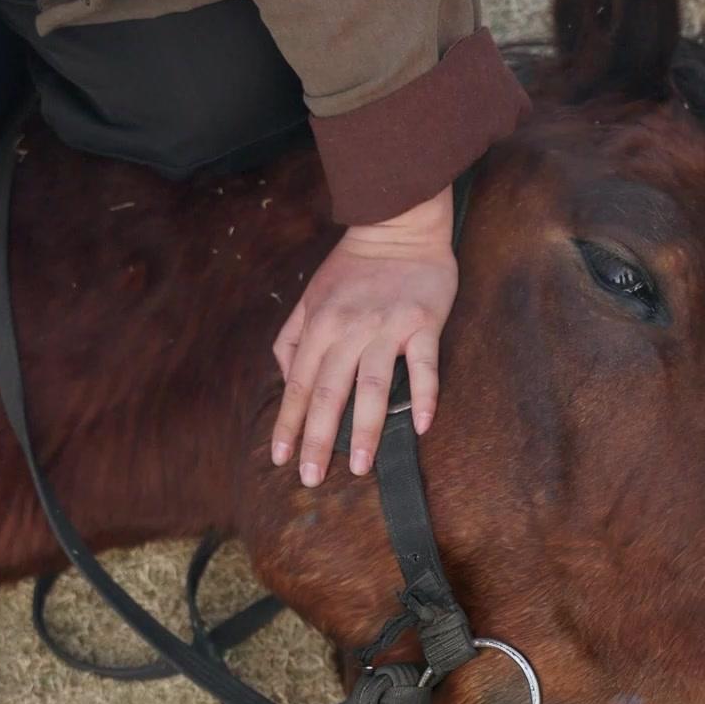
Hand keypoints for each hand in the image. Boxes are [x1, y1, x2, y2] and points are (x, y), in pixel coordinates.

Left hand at [271, 187, 457, 483]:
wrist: (399, 225)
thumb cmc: (354, 266)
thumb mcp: (310, 296)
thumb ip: (293, 338)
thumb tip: (286, 379)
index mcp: (319, 326)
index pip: (297, 384)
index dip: (288, 424)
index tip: (280, 459)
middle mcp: (349, 329)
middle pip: (328, 393)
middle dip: (317, 439)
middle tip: (311, 478)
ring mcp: (387, 327)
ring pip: (372, 386)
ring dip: (365, 429)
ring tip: (360, 466)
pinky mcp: (423, 323)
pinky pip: (424, 366)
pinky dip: (424, 397)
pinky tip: (420, 427)